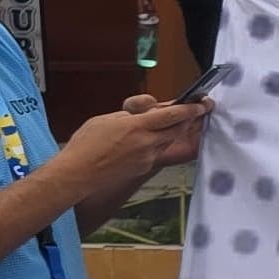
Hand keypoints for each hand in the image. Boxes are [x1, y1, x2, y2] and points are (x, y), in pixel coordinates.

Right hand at [61, 96, 203, 194]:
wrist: (77, 174)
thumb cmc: (85, 144)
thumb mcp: (105, 120)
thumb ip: (128, 116)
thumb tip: (142, 114)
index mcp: (137, 126)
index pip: (172, 115)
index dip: (190, 109)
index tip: (201, 104)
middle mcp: (146, 142)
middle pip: (177, 129)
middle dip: (186, 121)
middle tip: (192, 113)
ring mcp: (147, 157)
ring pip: (167, 141)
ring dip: (169, 132)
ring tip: (160, 126)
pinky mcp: (144, 167)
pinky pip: (155, 152)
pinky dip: (154, 145)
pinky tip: (141, 143)